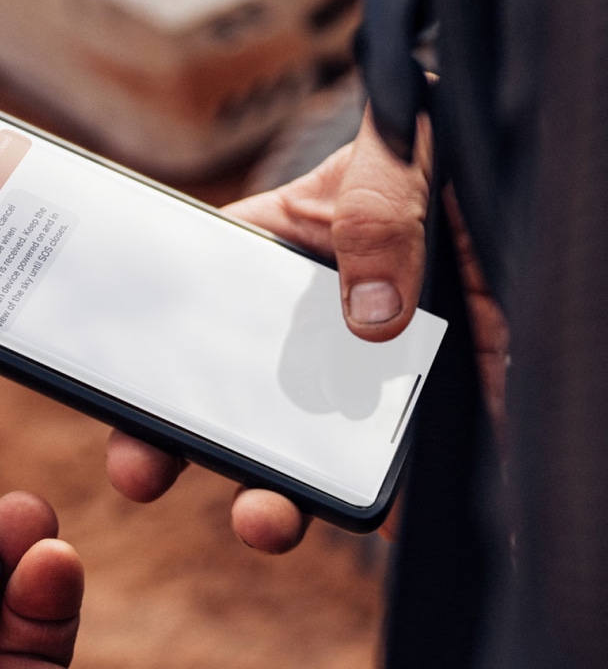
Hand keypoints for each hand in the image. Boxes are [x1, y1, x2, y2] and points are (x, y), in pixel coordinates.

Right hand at [106, 108, 432, 551]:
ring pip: (291, 456)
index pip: (189, 302)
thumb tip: (368, 318)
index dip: (138, 347)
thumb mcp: (408, 149)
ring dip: (263, 497)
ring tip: (263, 518)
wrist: (557, 217)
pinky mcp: (416, 437)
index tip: (111, 389)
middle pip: (217, 397)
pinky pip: (383, 485)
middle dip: (168, 443)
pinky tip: (370, 518)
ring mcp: (357, 390)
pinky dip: (369, 513)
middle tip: (140, 470)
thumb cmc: (455, 155)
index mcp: (275, 255)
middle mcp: (304, 331)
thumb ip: (378, 204)